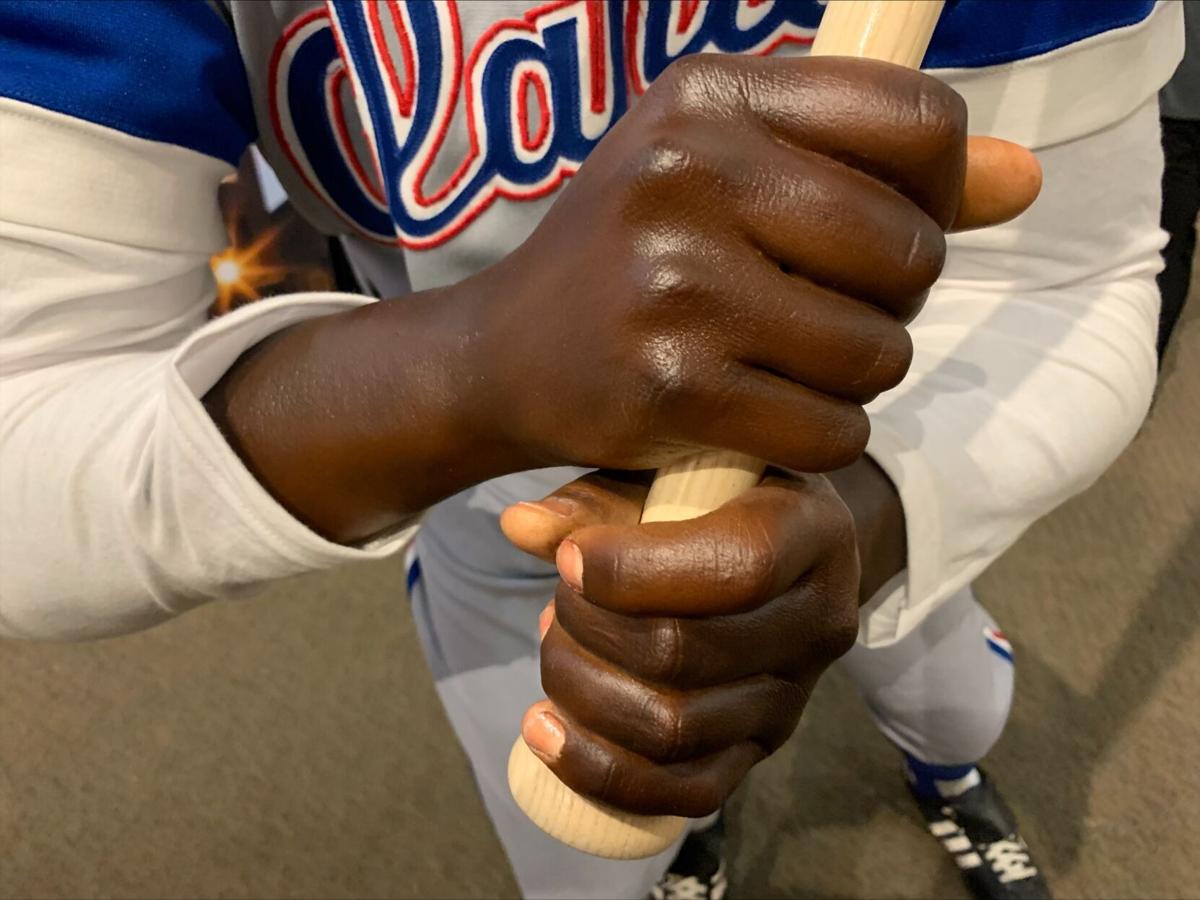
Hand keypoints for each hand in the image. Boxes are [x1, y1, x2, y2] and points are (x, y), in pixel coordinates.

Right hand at [204, 57, 1038, 543]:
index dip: (939, 188)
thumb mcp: (731, 170)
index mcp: (709, 95)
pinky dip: (819, 434)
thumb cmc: (632, 251)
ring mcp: (675, 283)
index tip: (892, 225)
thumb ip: (875, 165)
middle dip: (895, 297)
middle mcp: (687, 171)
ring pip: (878, 349)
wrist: (503, 355)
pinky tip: (765, 415)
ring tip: (793, 362)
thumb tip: (1024, 179)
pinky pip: (829, 427)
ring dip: (858, 374)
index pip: (919, 121)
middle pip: (909, 246)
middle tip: (832, 309)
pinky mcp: (672, 387)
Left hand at [500, 469, 859, 815]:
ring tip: (552, 648)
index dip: (635, 571)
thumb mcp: (672, 469)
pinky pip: (688, 791)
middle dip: (590, 630)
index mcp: (814, 532)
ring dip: (582, 695)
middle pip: (685, 654)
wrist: (785, 546)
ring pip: (673, 728)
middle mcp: (820, 621)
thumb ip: (601, 497)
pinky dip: (601, 772)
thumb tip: (519, 526)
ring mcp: (794, 697)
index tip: (568, 560)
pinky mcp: (761, 748)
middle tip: (556, 603)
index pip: (737, 567)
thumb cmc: (716, 492)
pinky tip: (544, 734)